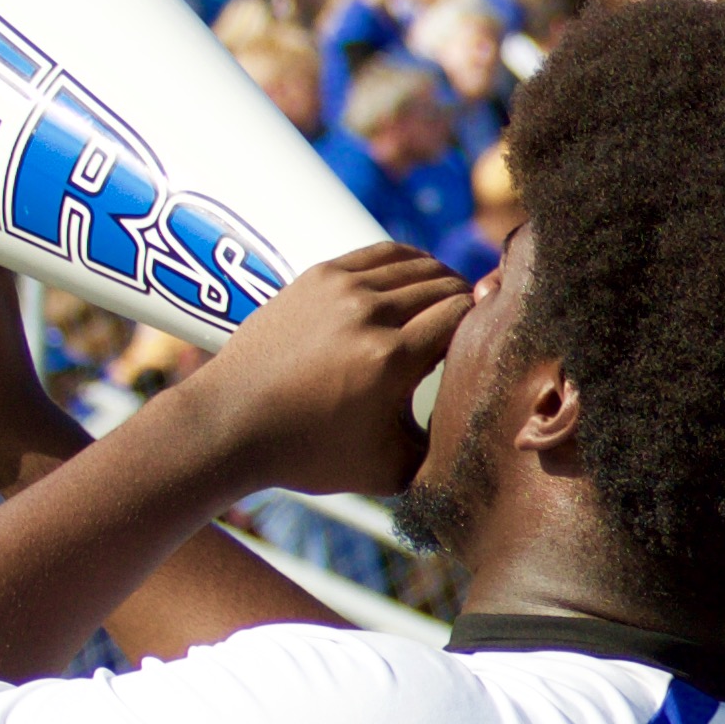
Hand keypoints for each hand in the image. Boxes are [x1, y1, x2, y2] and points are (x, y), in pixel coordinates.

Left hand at [151, 241, 466, 505]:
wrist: (230, 424)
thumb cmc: (310, 454)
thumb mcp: (389, 470)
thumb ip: (441, 450)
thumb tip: (482, 432)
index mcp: (390, 360)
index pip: (464, 314)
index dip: (488, 324)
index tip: (494, 340)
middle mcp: (367, 314)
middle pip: (445, 285)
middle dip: (469, 302)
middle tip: (479, 324)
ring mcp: (340, 288)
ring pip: (417, 264)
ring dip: (442, 281)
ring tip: (452, 304)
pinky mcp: (318, 276)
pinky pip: (383, 254)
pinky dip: (410, 263)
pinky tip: (418, 281)